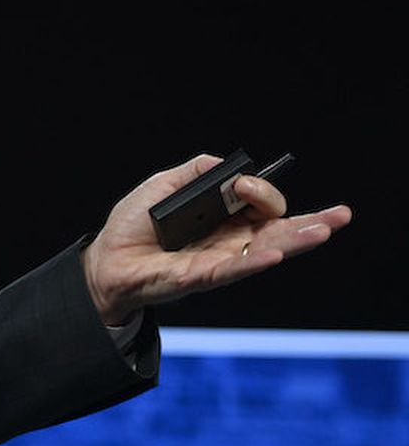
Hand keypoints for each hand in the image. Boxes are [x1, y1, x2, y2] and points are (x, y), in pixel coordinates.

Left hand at [81, 154, 351, 323]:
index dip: (262, 192)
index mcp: (225, 220)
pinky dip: (254, 260)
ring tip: (323, 231)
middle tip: (340, 215)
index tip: (247, 184)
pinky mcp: (200, 277)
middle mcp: (229, 242)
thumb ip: (197, 172)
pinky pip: (232, 268)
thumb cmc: (134, 225)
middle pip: (278, 231)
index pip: (261, 206)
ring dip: (295, 240)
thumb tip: (231, 168)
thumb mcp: (163, 186)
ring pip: (265, 250)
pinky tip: (276, 252)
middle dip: (310, 222)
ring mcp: (219, 261)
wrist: (105, 259)